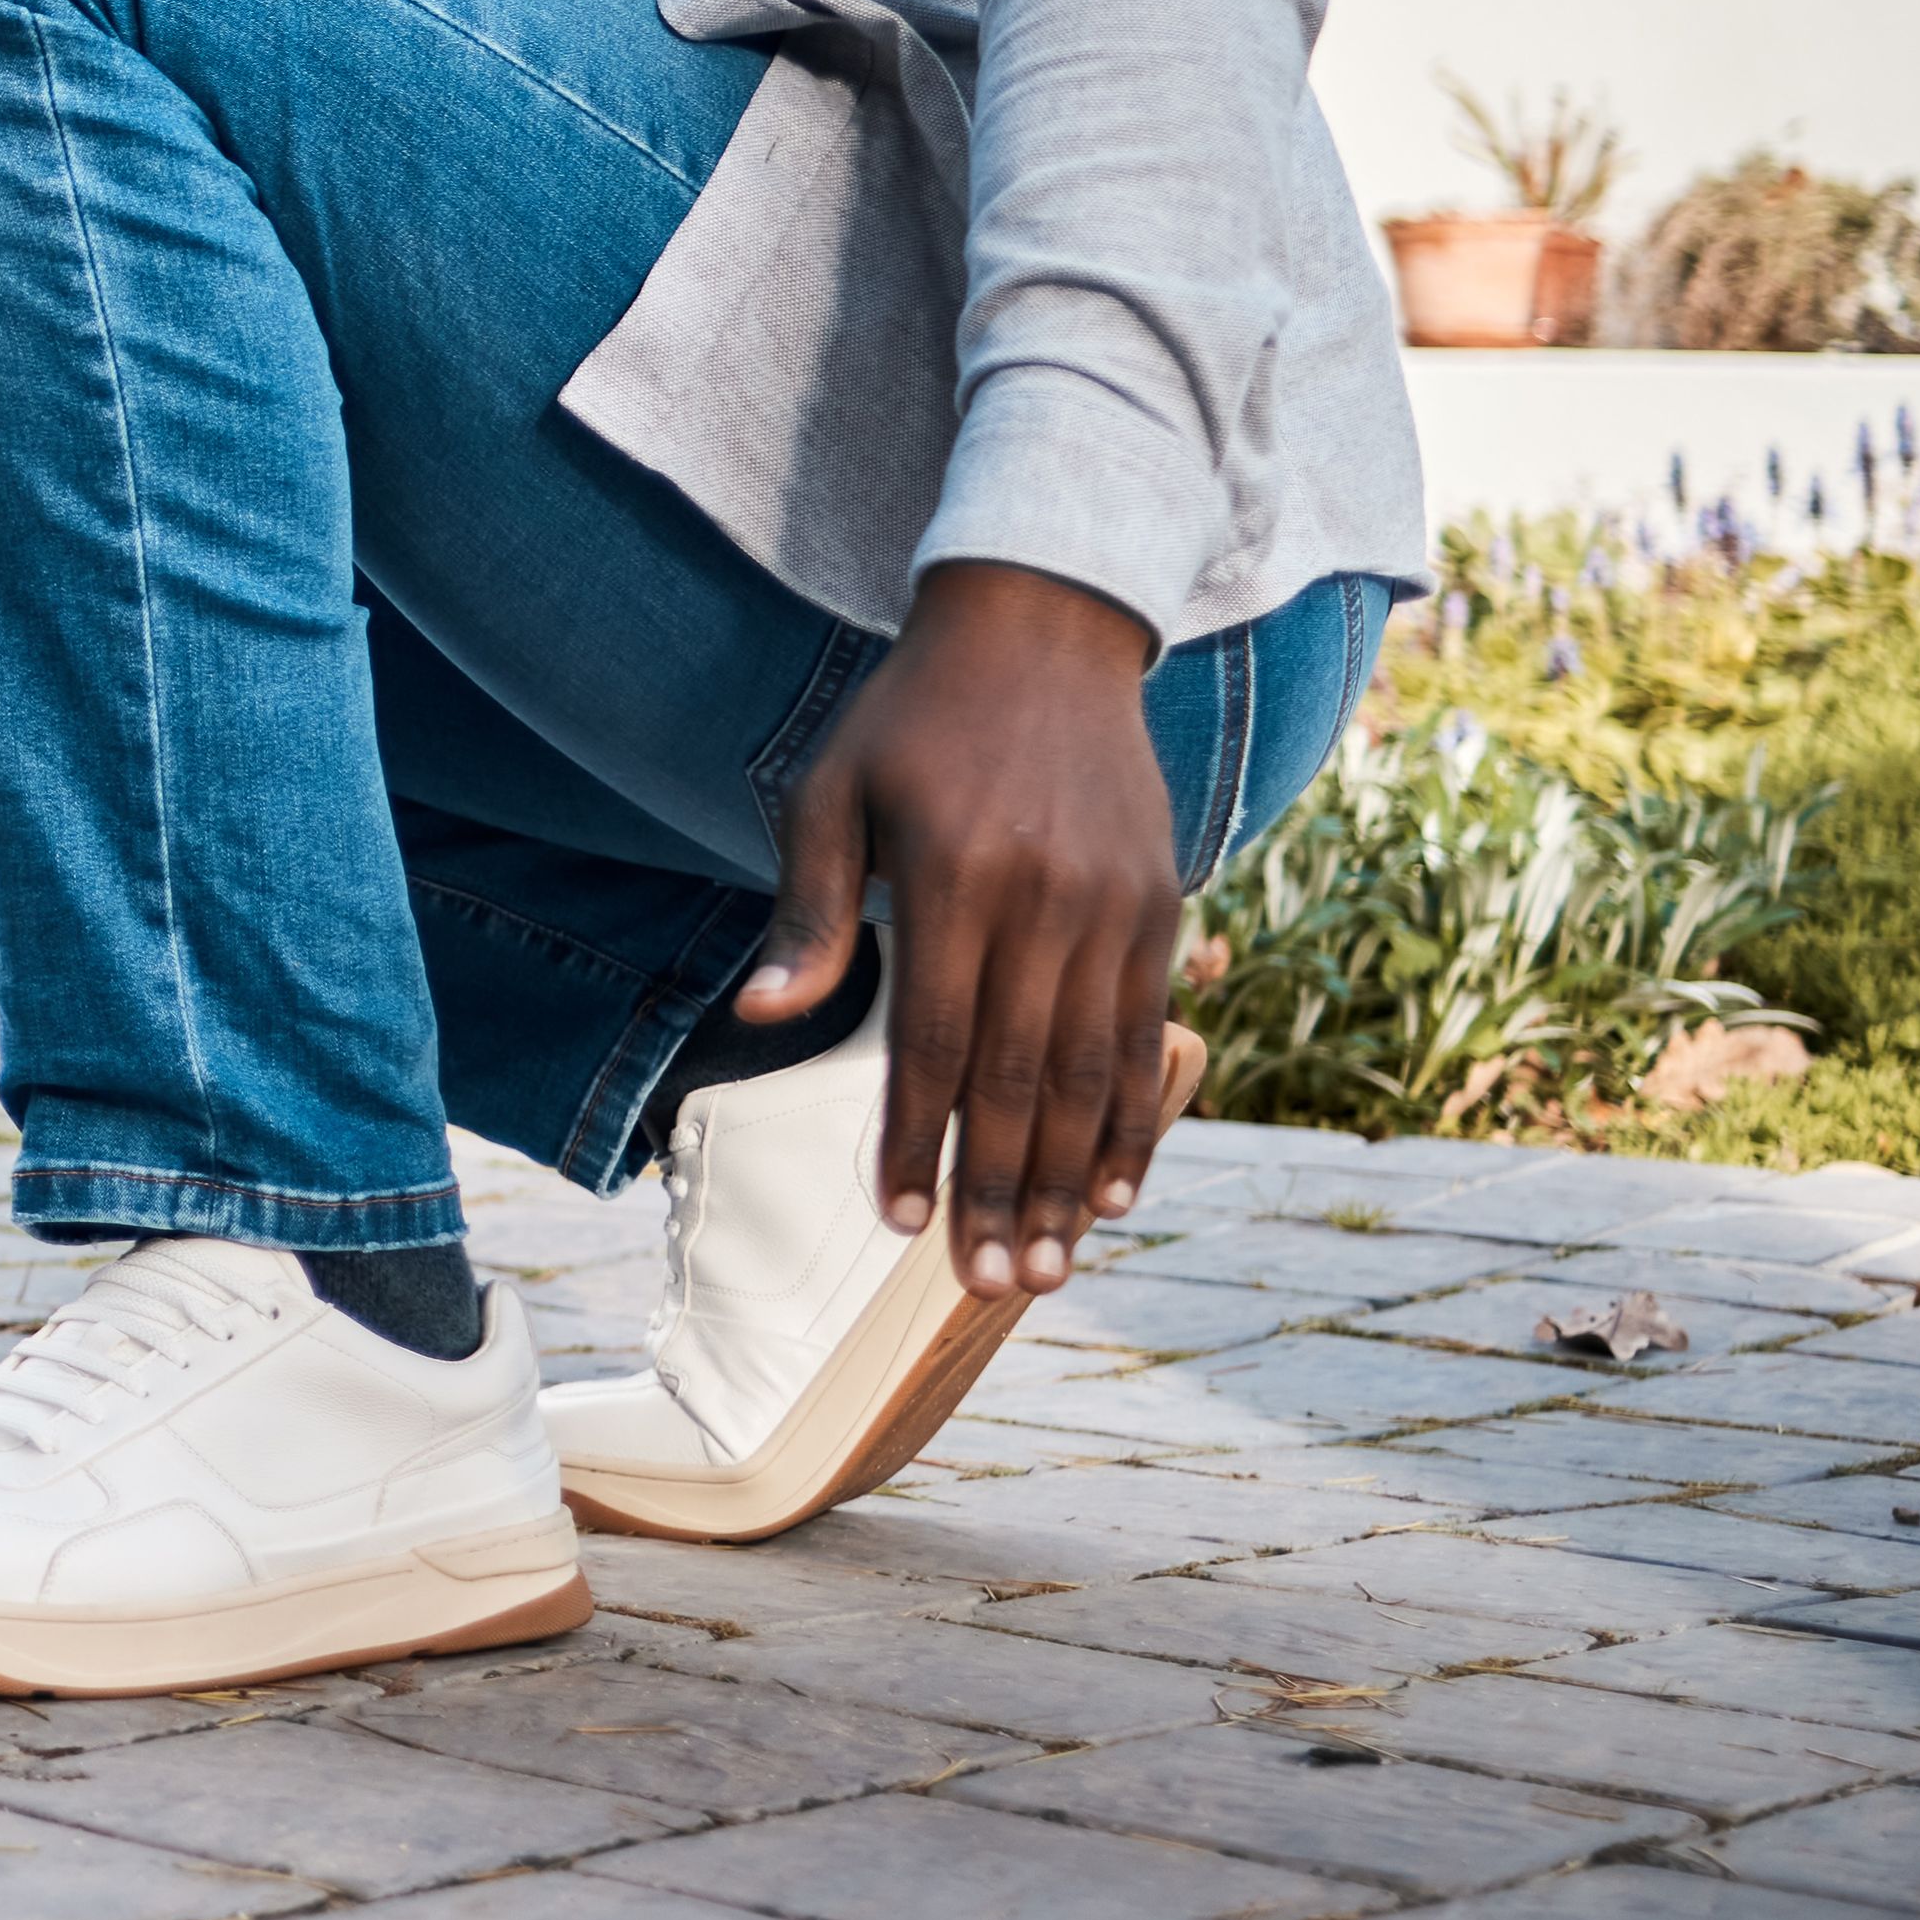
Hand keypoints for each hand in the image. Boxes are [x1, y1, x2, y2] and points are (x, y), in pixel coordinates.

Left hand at [749, 559, 1183, 1299]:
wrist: (1041, 630)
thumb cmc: (909, 719)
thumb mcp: (832, 790)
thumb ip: (810, 910)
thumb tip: (760, 1011)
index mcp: (952, 877)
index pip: (930, 1042)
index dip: (914, 1139)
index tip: (898, 1223)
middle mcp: (1043, 900)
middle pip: (1017, 1077)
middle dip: (999, 1191)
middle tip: (989, 1288)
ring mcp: (1113, 906)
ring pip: (1091, 1072)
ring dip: (1072, 1180)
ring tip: (1050, 1268)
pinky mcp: (1159, 905)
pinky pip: (1145, 1033)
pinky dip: (1134, 1118)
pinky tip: (1118, 1188)